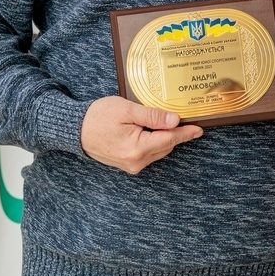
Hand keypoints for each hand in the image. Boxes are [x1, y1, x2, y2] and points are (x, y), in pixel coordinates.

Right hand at [81, 95, 202, 173]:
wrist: (75, 130)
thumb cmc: (98, 117)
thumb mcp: (127, 110)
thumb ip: (152, 116)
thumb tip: (174, 120)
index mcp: (137, 148)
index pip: (169, 139)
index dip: (186, 133)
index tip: (199, 129)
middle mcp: (136, 161)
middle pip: (166, 145)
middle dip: (174, 132)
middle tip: (178, 115)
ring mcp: (132, 165)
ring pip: (158, 150)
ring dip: (163, 137)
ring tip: (159, 120)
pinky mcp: (128, 164)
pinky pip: (149, 153)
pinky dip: (154, 142)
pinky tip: (149, 129)